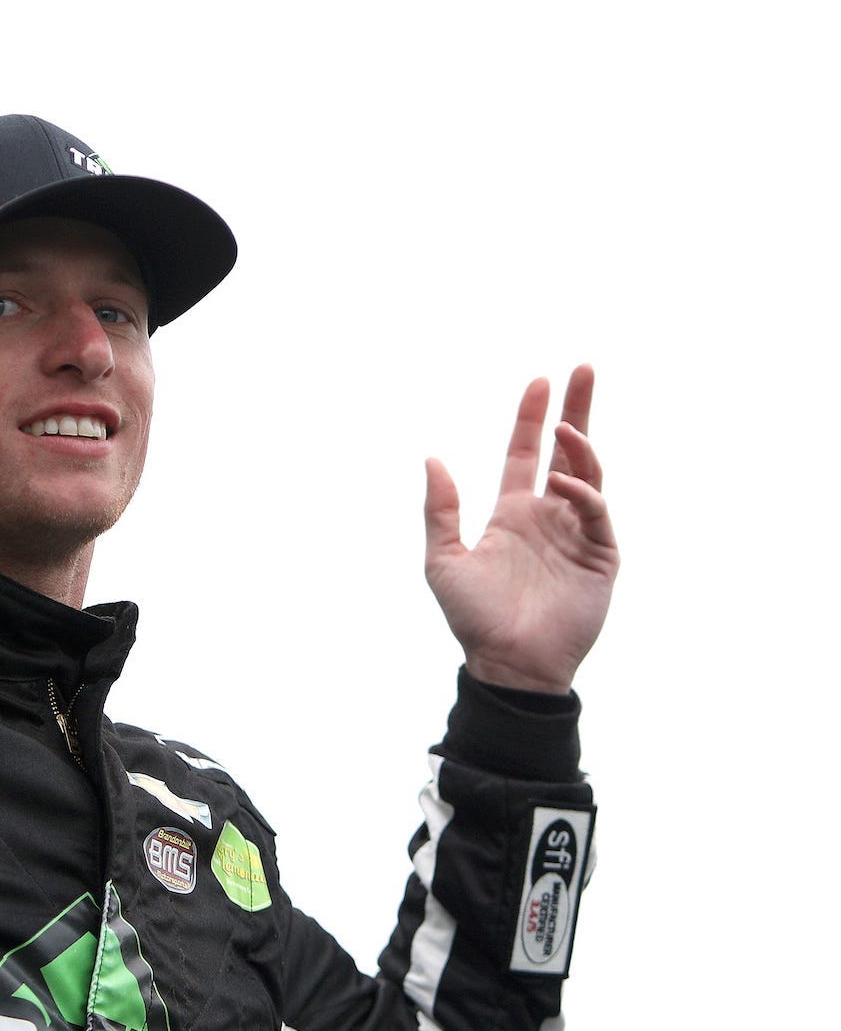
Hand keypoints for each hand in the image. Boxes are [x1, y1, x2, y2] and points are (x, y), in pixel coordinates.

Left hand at [423, 365, 618, 693]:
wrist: (507, 662)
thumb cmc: (474, 617)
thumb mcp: (443, 559)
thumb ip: (439, 510)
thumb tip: (431, 459)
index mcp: (513, 514)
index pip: (525, 454)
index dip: (532, 419)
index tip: (540, 381)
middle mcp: (549, 517)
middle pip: (568, 452)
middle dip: (576, 410)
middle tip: (584, 368)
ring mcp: (577, 534)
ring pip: (587, 475)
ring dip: (580, 446)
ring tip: (565, 424)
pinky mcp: (600, 556)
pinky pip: (594, 513)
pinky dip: (580, 494)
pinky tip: (558, 485)